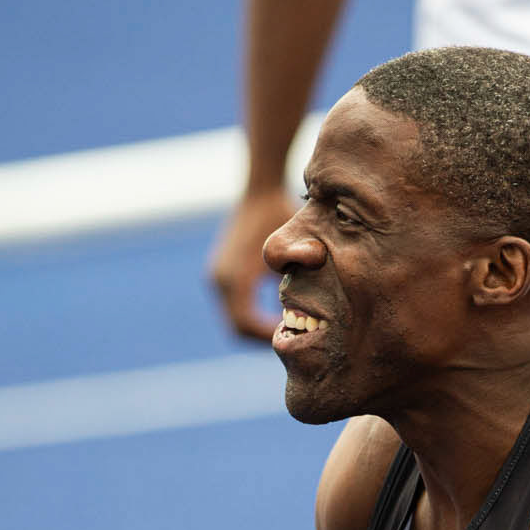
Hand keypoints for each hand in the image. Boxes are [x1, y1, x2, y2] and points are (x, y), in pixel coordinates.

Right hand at [207, 186, 295, 341]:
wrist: (261, 189)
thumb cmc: (284, 215)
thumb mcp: (297, 248)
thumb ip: (302, 280)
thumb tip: (312, 316)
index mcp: (235, 276)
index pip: (246, 326)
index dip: (269, 337)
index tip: (295, 338)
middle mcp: (220, 279)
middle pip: (238, 328)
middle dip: (264, 338)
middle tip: (294, 340)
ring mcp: (217, 276)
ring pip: (235, 319)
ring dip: (259, 327)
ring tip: (289, 329)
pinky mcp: (220, 273)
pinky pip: (235, 306)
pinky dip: (254, 314)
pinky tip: (280, 313)